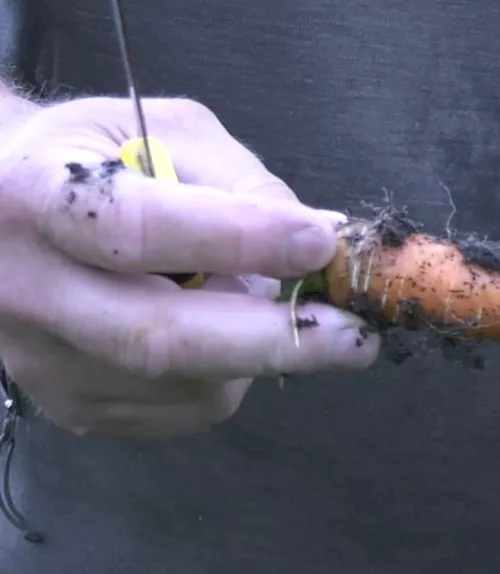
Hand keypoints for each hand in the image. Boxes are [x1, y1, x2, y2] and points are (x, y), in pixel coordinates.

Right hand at [0, 97, 378, 437]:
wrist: (4, 213)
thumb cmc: (96, 158)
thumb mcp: (162, 131)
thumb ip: (240, 181)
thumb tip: (322, 238)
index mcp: (36, 196)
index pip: (138, 229)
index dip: (238, 239)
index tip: (320, 242)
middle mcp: (25, 290)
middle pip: (159, 339)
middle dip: (275, 340)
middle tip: (357, 337)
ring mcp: (43, 362)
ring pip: (185, 383)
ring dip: (255, 349)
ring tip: (254, 295)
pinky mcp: (72, 407)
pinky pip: (184, 408)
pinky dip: (231, 372)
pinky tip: (220, 327)